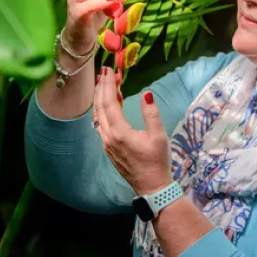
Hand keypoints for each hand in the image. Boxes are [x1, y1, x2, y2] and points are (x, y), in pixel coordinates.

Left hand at [94, 67, 172, 194]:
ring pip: (97, 115)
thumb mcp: (159, 136)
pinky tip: (109, 104)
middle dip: (101, 88)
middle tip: (104, 71)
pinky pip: (100, 124)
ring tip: (105, 83)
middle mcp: (108, 137)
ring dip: (100, 98)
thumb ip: (151, 114)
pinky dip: (102, 110)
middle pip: (99, 107)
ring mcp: (106, 143)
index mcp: (119, 132)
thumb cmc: (157, 161)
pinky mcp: (108, 148)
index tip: (108, 70)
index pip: (110, 102)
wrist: (151, 186)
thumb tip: (147, 94)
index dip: (108, 85)